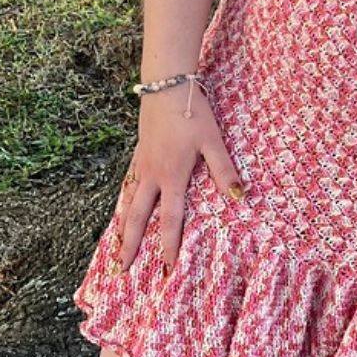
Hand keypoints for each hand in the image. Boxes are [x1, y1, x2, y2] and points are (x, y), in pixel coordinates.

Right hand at [113, 83, 245, 276]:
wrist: (167, 85)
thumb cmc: (193, 113)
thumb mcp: (213, 141)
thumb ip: (224, 170)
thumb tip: (239, 197)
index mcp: (172, 177)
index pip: (169, 220)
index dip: (168, 246)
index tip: (166, 269)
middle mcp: (152, 175)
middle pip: (137, 218)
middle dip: (130, 245)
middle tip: (122, 270)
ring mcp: (142, 164)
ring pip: (127, 202)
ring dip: (122, 227)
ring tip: (116, 248)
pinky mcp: (139, 153)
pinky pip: (127, 184)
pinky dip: (122, 201)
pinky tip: (121, 209)